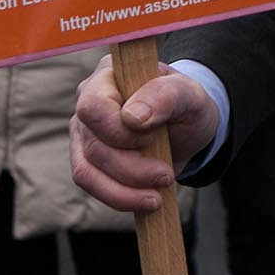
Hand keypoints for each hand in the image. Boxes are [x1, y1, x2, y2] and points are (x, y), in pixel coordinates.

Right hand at [69, 53, 219, 211]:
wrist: (187, 129)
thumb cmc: (186, 105)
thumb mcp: (190, 95)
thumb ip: (165, 95)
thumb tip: (131, 117)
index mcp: (109, 74)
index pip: (94, 106)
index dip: (120, 131)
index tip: (154, 137)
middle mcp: (88, 101)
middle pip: (94, 145)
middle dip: (132, 168)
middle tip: (166, 175)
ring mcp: (84, 132)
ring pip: (87, 171)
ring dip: (125, 190)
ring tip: (158, 195)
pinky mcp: (87, 159)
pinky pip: (91, 184)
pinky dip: (119, 198)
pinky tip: (147, 200)